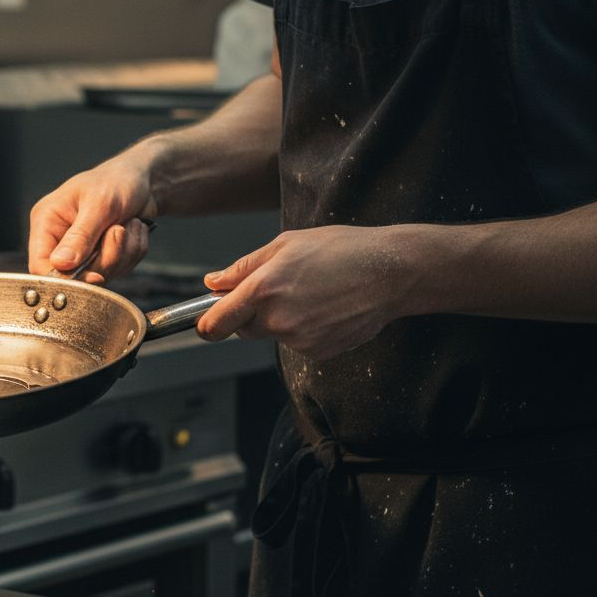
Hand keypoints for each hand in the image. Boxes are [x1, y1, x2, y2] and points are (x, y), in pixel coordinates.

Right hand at [28, 144, 159, 283]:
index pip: (40, 265)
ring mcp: (83, 251)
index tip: (94, 275)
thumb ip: (80, 236)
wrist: (143, 180)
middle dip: (106, 258)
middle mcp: (60, 240)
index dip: (64, 278)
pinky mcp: (103, 257)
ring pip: (101, 274)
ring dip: (124, 252)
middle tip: (119, 230)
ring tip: (128, 224)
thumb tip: (60, 264)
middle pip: (75, 276)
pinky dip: (133, 251)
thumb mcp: (99, 204)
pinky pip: (120, 270)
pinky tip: (133, 229)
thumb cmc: (116, 181)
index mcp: (47, 222)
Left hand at [198, 226, 411, 359]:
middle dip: (248, 315)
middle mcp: (278, 320)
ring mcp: (299, 340)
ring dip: (280, 320)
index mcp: (264, 289)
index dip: (205, 324)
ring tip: (311, 292)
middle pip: (242, 330)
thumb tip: (212, 283)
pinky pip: (296, 343)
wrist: (391, 272)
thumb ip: (243, 268)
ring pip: (272, 334)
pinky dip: (304, 329)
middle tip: (276, 289)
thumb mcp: (285, 245)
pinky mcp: (318, 351)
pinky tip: (325, 307)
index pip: (216, 323)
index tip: (204, 322)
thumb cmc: (341, 250)